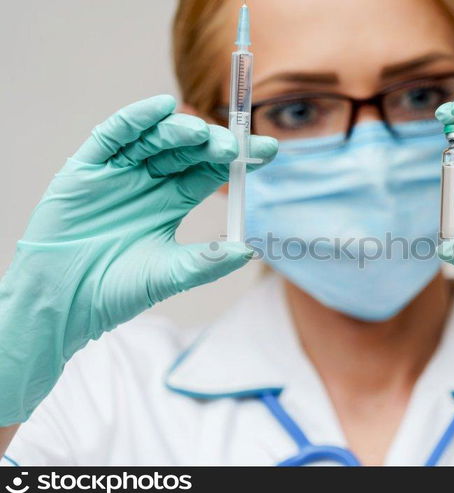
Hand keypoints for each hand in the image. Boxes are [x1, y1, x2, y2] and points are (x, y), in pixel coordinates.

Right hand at [0, 95, 276, 422]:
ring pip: (155, 140)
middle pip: (187, 152)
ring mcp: (119, 173)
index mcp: (171, 202)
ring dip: (179, 132)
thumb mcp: (169, 275)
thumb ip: (207, 262)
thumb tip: (248, 250)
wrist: (63, 301)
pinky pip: (113, 136)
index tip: (268, 150)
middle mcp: (149, 182)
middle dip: (212, 145)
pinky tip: (160, 109)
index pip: (210, 171)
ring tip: (201, 133)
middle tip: (234, 146)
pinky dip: (136, 120)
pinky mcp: (88, 168)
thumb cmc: (116, 290)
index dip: (237, 159)